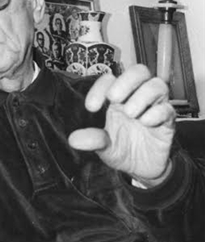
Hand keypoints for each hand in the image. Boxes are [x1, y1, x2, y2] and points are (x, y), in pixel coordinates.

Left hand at [68, 65, 175, 185]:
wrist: (142, 170)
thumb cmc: (123, 151)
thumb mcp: (104, 148)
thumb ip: (93, 140)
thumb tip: (73, 139)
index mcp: (118, 101)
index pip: (111, 80)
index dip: (100, 87)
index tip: (91, 107)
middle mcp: (137, 99)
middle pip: (139, 71)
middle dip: (126, 81)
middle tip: (114, 99)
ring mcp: (154, 108)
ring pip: (157, 85)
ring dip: (142, 96)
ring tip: (131, 114)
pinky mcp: (167, 123)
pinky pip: (167, 109)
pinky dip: (156, 113)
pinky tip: (146, 122)